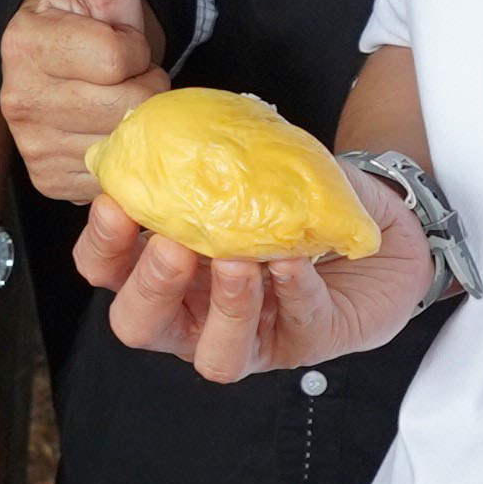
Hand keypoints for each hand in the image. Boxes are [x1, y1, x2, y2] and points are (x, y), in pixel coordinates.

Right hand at [0, 0, 170, 200]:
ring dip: (135, 125)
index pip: (121, 57)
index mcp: (26, 43)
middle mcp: (18, 100)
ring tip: (115, 99)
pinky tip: (107, 130)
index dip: (136, 48)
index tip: (120, 41)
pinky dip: (123, 157)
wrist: (63, 65)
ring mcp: (31, 147)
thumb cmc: (87, 20)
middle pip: (128, 107)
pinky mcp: (49, 180)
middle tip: (124, 75)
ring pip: (127, 144)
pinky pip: (113, 175)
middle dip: (142, 88)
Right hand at [75, 177, 433, 386]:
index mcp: (168, 271)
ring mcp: (252, 338)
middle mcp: (198, 315)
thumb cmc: (300, 202)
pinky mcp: (306, 343)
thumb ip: (215, 156)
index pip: (108, 271)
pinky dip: (291, 291)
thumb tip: (173, 127)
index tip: (115, 203)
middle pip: (141, 325)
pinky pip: (295, 324)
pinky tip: (291, 260)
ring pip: (215, 355)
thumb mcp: (252, 169)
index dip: (102, 245)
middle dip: (151, 287)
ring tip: (236, 261)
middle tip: (173, 244)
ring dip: (222, 306)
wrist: (380, 230)